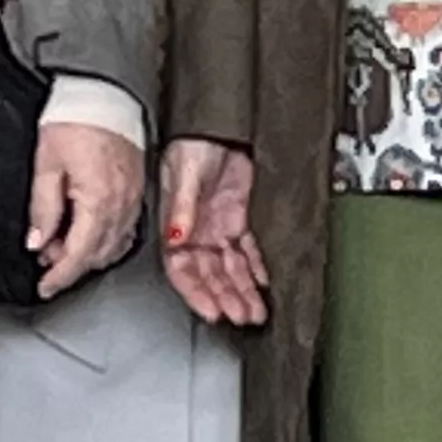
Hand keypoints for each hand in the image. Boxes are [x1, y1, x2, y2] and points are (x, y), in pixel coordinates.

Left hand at [27, 121, 146, 299]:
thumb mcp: (45, 166)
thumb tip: (37, 242)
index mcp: (99, 201)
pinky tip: (90, 234)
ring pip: (115, 245)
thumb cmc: (74, 123)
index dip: (59, 276)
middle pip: (98, 254)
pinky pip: (126, 228)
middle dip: (71, 266)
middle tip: (46, 261)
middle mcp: (122, 204)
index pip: (78, 254)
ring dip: (89, 254)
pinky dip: (107, 240)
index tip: (45, 287)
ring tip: (62, 245)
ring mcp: (133, 197)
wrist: (102, 95)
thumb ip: (43, 209)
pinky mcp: (137, 188)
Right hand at [158, 138, 267, 327]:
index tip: (212, 313)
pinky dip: (257, 266)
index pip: (182, 270)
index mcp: (176, 226)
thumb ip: (181, 208)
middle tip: (242, 318)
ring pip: (230, 267)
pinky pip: (249, 248)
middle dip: (225, 298)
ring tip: (255, 313)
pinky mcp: (239, 216)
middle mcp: (197, 232)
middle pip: (210, 274)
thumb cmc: (192, 143)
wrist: (219, 123)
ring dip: (242, 290)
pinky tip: (265, 282)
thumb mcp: (184, 174)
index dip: (196, 293)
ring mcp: (218, 226)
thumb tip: (176, 238)